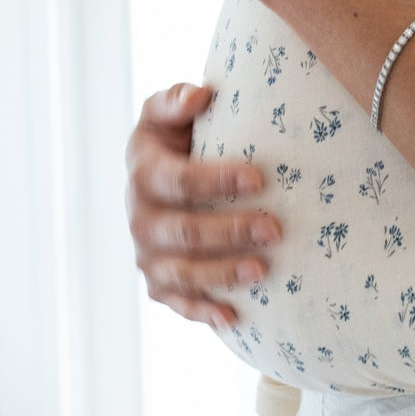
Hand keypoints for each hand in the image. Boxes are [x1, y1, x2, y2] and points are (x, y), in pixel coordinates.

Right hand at [126, 82, 279, 326]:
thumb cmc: (177, 135)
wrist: (162, 171)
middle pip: (182, 231)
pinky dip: (202, 312)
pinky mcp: (157, 282)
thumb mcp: (168, 111)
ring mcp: (147, 253)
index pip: (177, 180)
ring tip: (262, 271)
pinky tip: (233, 318)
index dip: (216, 180)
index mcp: (143, 171)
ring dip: (221, 274)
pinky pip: (176, 302)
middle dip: (229, 232)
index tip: (259, 177)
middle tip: (275, 229)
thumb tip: (201, 96)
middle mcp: (140, 216)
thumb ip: (178, 99)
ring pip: (180, 272)